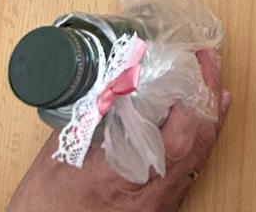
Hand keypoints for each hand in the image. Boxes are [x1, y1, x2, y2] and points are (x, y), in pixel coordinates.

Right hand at [8, 48, 230, 210]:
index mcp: (123, 179)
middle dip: (208, 96)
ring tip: (212, 85)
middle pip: (197, 144)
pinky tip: (198, 126)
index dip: (194, 94)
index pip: (177, 135)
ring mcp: (156, 209)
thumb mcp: (56, 158)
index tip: (196, 60)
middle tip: (209, 60)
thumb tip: (109, 81)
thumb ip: (87, 117)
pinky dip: (197, 144)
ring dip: (208, 119)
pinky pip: (187, 174)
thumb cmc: (43, 211)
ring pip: (197, 160)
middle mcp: (148, 198)